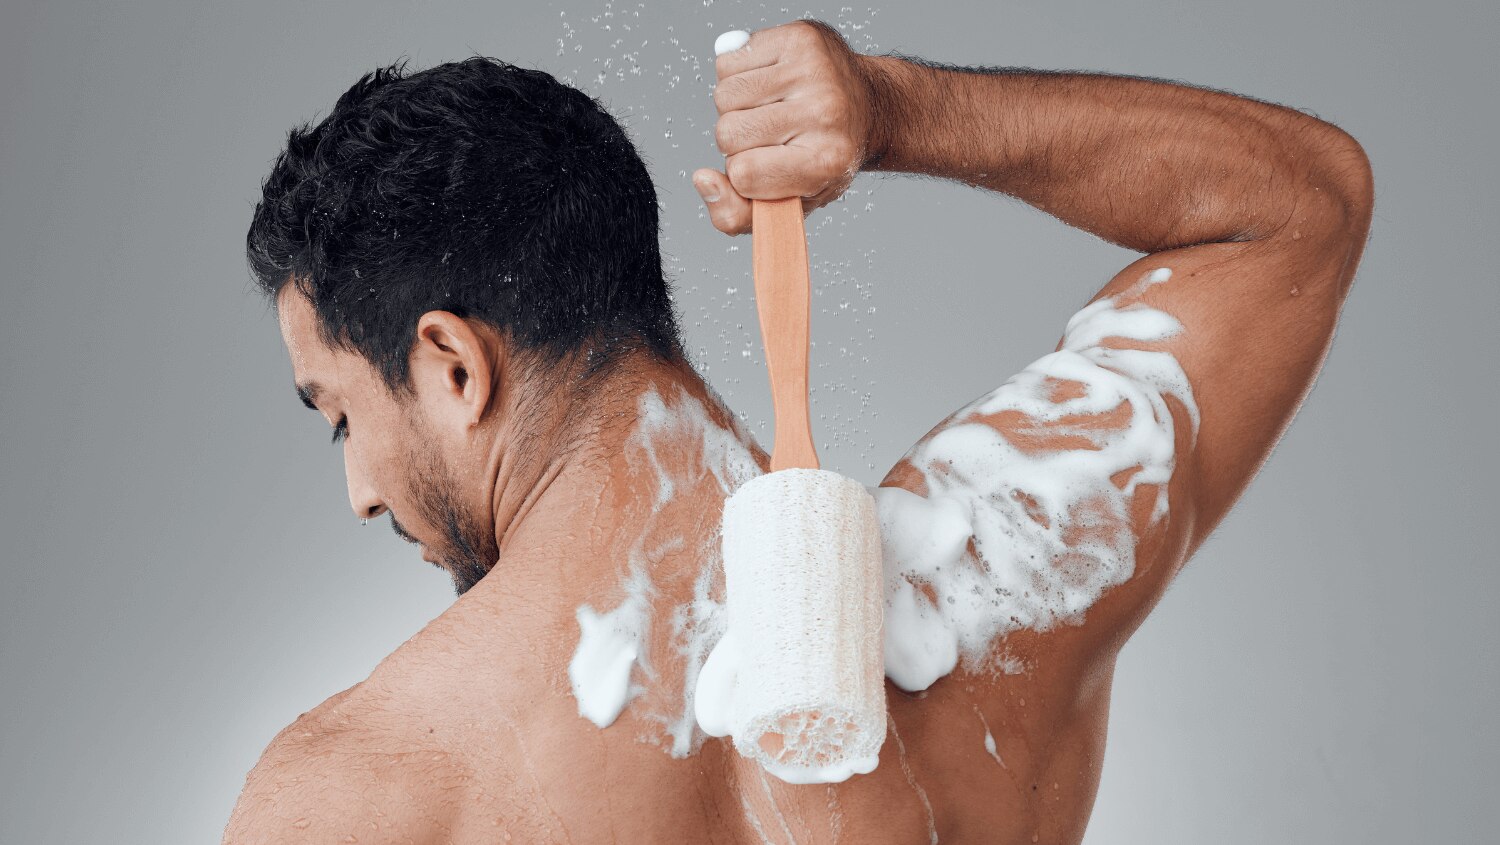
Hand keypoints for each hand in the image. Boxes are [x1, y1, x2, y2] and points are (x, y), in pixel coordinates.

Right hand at [693, 20, 877, 234]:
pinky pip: (728, 62)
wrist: (867, 107)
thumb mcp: (789, 202)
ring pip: (724, 95)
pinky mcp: (800, 38)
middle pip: (728, 133)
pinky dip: (737, 75)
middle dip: (739, 140)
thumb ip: (737, 214)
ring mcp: (814, 70)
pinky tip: (767, 83)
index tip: (772, 166)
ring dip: (736, 107)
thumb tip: (703, 179)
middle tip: (771, 136)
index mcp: (826, 161)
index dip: (746, 174)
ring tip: (768, 108)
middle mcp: (825, 112)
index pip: (743, 174)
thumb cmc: (823, 157)